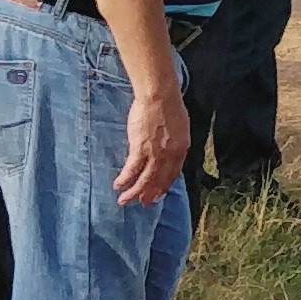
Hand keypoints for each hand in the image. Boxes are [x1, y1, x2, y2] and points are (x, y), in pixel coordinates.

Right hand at [114, 75, 191, 206]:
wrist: (159, 96)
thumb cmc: (169, 105)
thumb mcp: (180, 126)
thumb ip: (174, 141)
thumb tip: (167, 149)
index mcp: (182, 148)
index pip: (173, 173)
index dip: (164, 185)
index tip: (158, 194)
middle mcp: (170, 155)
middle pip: (159, 180)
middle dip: (150, 193)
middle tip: (143, 203)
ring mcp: (155, 154)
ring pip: (145, 179)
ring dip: (134, 192)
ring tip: (125, 201)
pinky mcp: (140, 149)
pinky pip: (131, 169)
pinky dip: (125, 179)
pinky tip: (118, 185)